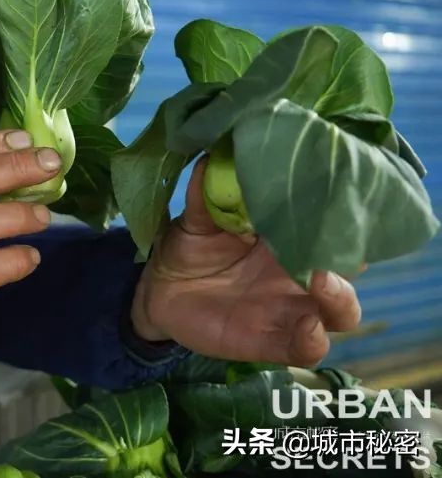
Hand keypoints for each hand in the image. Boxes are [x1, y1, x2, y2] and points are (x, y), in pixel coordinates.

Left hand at [130, 158, 363, 366]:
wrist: (160, 291)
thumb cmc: (188, 249)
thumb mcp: (194, 223)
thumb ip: (205, 199)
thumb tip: (210, 161)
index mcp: (287, 238)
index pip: (332, 228)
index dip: (343, 218)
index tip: (342, 204)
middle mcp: (300, 273)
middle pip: (349, 270)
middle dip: (349, 257)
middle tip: (327, 246)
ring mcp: (291, 309)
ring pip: (341, 311)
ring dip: (339, 299)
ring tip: (320, 283)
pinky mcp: (274, 341)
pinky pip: (309, 348)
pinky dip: (313, 341)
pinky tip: (307, 328)